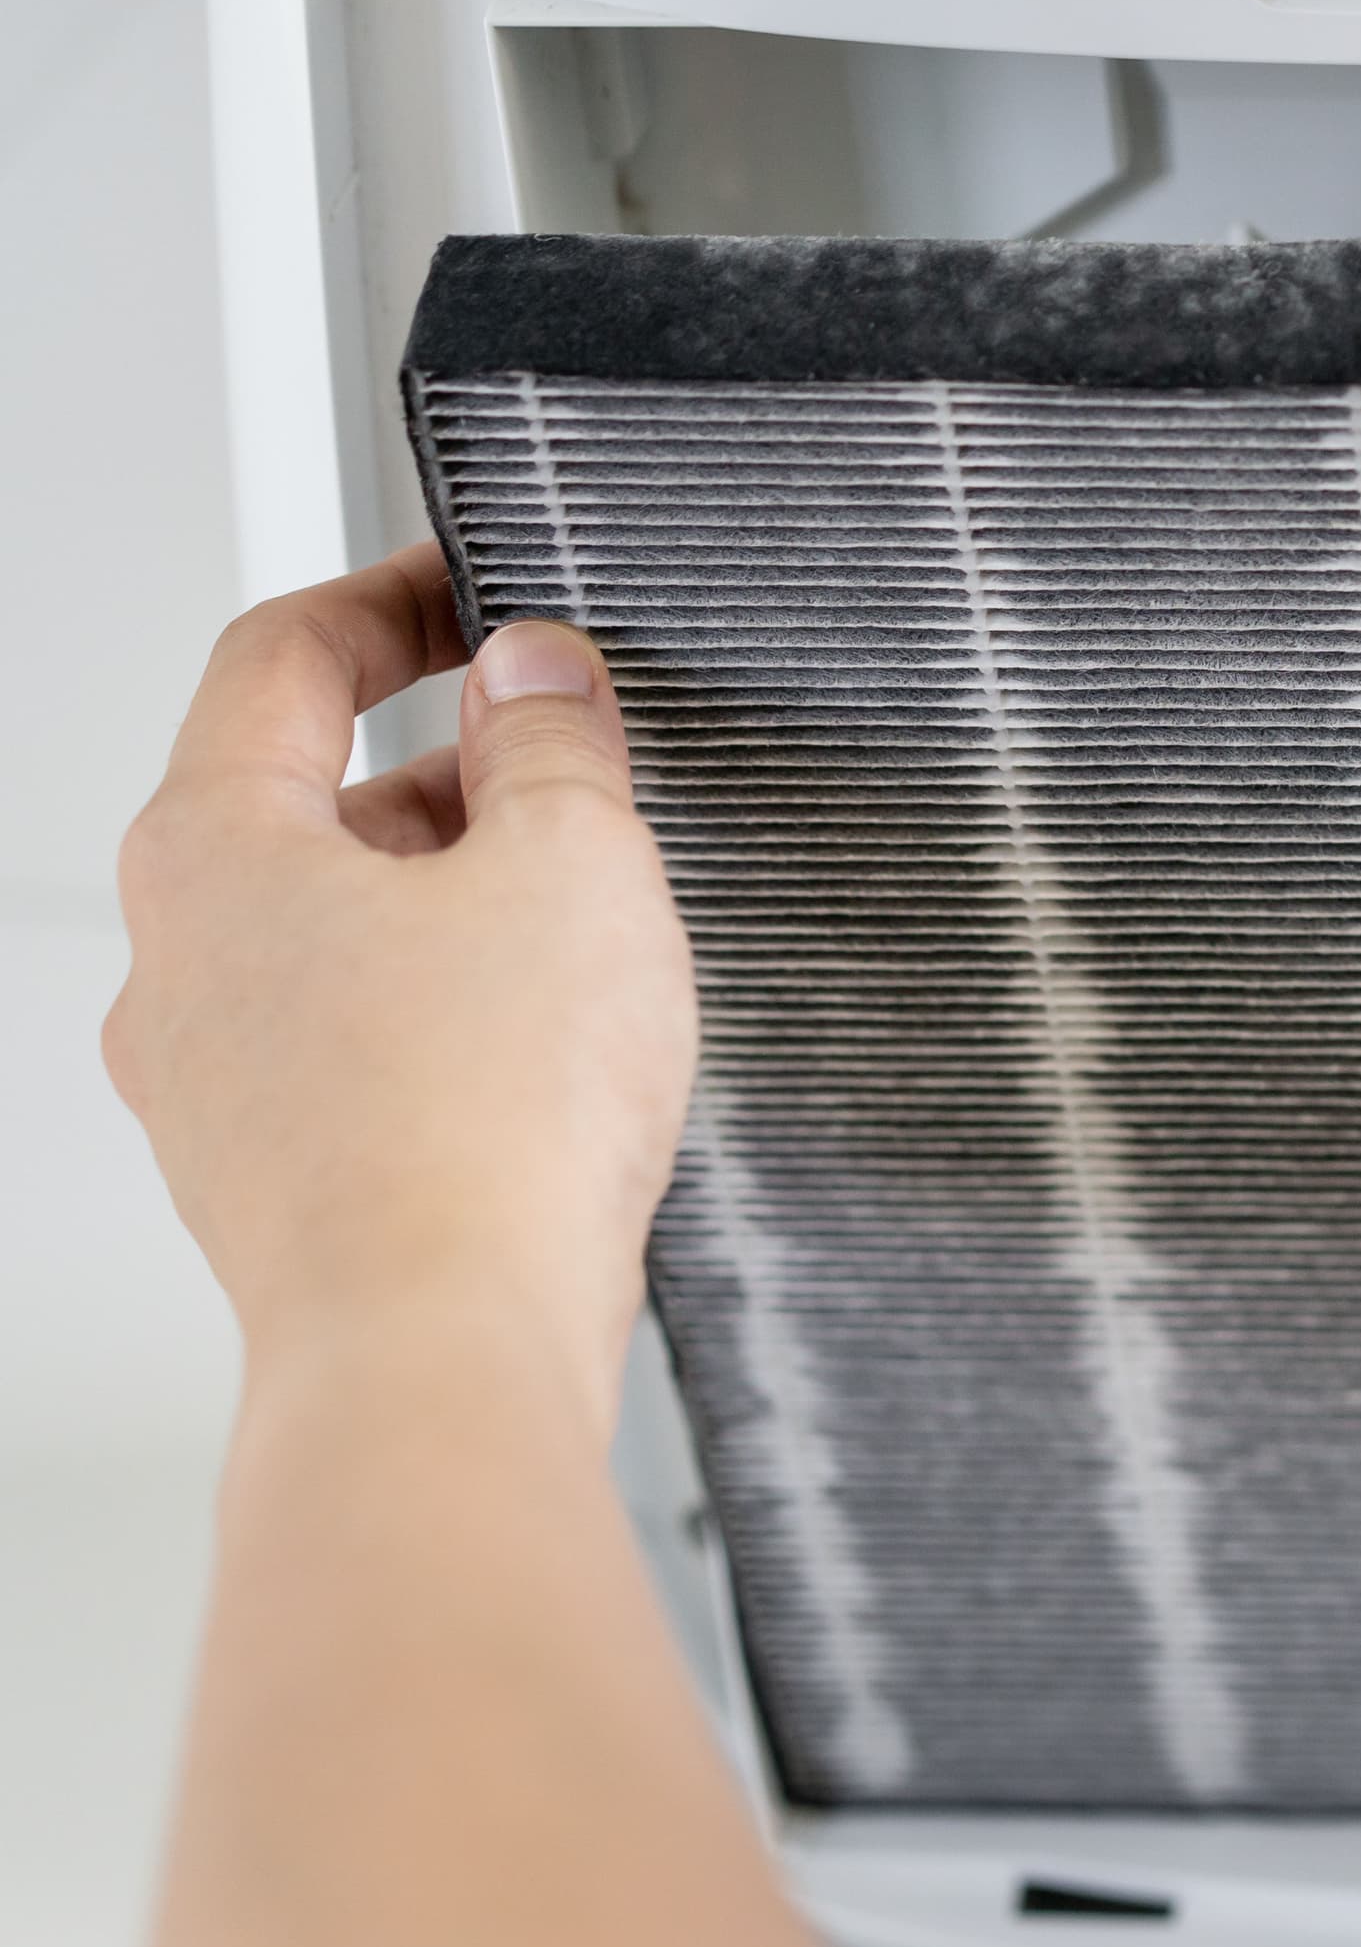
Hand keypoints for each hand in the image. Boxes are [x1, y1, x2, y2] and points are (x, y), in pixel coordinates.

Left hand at [104, 543, 693, 1420]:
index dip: (394, 598)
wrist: (443, 1357)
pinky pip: (365, 1054)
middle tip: (585, 775)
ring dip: (463, 908)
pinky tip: (561, 1057)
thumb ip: (552, 742)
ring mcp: (215, 1087)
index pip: (279, 656)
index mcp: (212, 848)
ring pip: (342, 937)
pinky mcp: (281, 1184)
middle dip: (457, 774)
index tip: (479, 588)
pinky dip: (455, 1023)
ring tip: (596, 933)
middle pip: (311, 801)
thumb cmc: (479, 1125)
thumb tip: (533, 674)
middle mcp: (178, 965)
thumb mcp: (571, 864)